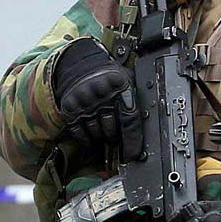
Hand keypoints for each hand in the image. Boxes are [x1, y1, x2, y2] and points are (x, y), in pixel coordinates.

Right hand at [53, 37, 142, 160]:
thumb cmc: (109, 78)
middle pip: (112, 131)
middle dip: (115, 138)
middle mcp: (101, 92)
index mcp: (120, 84)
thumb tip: (149, 132)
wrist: (81, 66)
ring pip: (96, 134)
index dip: (132, 142)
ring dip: (101, 138)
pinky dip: (87, 140)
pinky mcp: (71, 107)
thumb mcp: (127, 81)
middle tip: (116, 138)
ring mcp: (84, 100)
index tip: (133, 156)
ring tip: (104, 132)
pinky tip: (92, 138)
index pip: (130, 120)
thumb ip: (135, 101)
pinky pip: (81, 134)